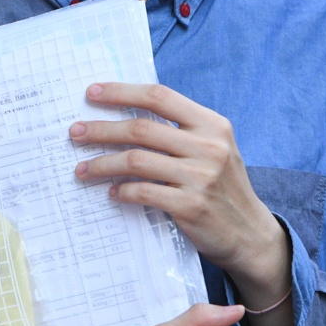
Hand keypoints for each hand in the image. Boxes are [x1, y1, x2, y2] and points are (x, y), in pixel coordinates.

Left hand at [72, 82, 289, 304]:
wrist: (251, 234)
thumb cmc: (221, 186)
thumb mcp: (212, 148)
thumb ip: (179, 130)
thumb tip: (124, 112)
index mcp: (212, 124)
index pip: (159, 96)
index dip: (122, 92)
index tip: (91, 93)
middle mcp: (209, 146)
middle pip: (140, 128)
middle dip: (100, 129)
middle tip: (75, 133)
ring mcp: (201, 176)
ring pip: (135, 160)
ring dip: (102, 164)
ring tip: (82, 169)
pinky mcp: (191, 205)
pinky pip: (143, 192)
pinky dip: (121, 191)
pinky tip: (111, 192)